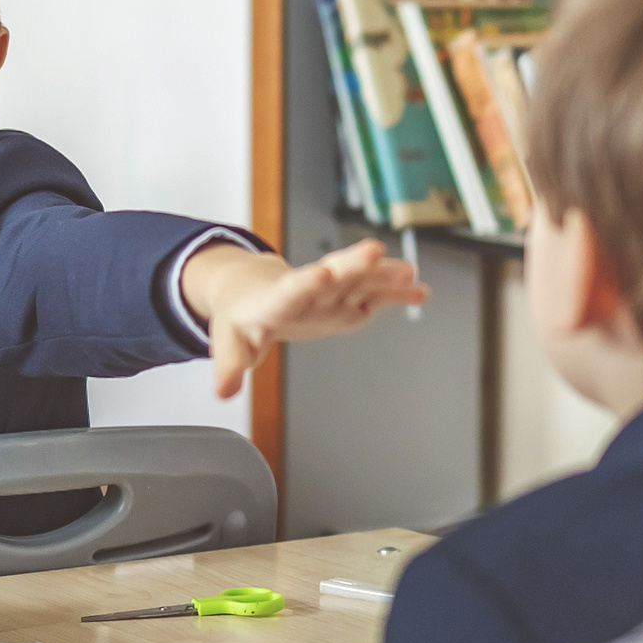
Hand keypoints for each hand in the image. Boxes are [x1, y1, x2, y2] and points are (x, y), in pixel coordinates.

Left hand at [184, 239, 428, 399]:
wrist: (251, 292)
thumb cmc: (241, 319)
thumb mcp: (230, 344)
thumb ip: (230, 365)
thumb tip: (223, 391)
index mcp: (277, 301)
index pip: (293, 290)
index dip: (308, 283)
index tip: (323, 272)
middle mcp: (309, 291)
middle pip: (333, 275)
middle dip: (353, 264)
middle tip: (373, 251)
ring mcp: (331, 294)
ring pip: (359, 280)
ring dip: (382, 276)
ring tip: (408, 272)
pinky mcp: (347, 300)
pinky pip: (374, 294)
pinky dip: (395, 293)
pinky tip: (419, 290)